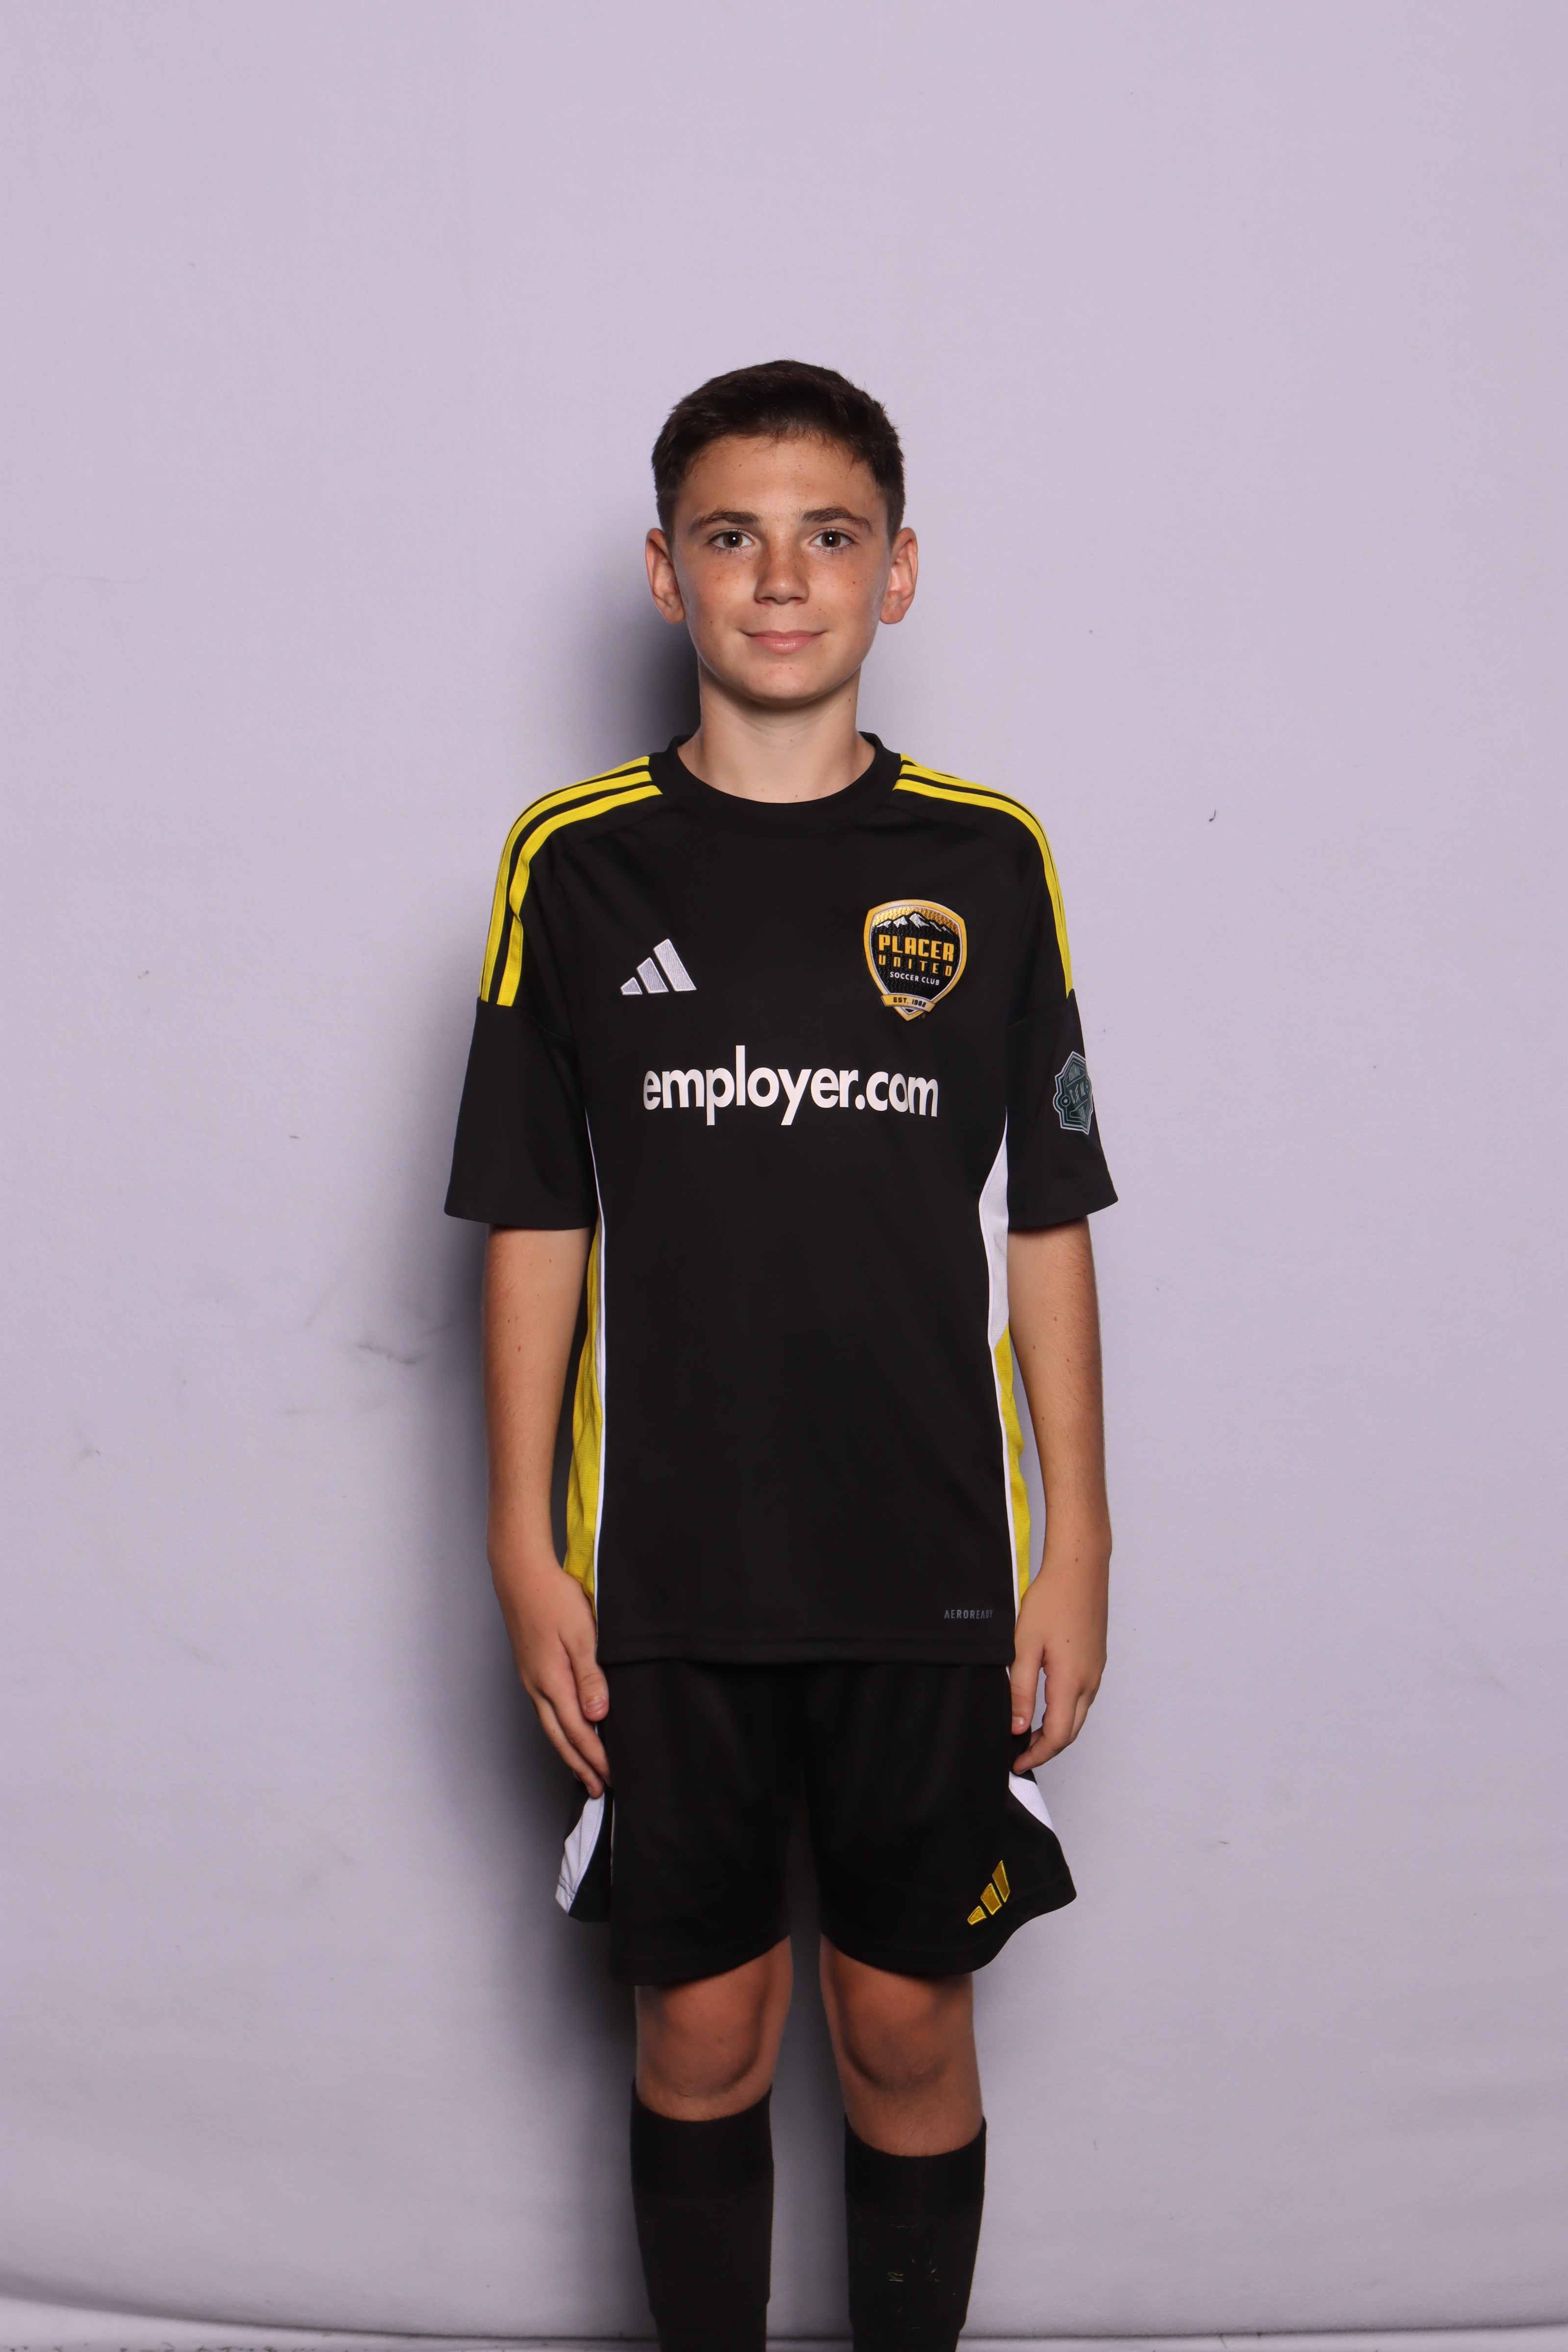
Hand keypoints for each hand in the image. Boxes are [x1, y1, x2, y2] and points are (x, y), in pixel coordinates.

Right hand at [492, 1550, 610, 1795]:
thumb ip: (591, 1676)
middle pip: (560, 1738)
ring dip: (568, 1752)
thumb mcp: (581, 1634)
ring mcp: (530, 1680)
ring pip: (550, 1727)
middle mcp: (537, 1687)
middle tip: (598, 1789)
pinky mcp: (530, 1670)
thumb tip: (597, 1717)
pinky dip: (559, 1731)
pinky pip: (546, 1712)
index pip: (578, 1731)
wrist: (520, 1575)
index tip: (612, 1776)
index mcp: (552, 1681)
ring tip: (583, 1771)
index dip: (596, 1756)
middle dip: (580, 1766)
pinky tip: (567, 1731)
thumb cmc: (554, 1599)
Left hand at [1008, 1533, 1107, 1771]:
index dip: (1037, 1754)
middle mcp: (1090, 1680)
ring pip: (1079, 1715)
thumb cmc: (1052, 1601)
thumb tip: (1018, 1727)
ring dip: (1057, 1730)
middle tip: (1020, 1753)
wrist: (1080, 1569)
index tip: (1016, 1761)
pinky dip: (1065, 1710)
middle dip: (1046, 1748)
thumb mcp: (1024, 1646)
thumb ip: (1021, 1691)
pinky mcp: (1096, 1659)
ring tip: (1028, 1732)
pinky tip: (1046, 1704)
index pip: (1058, 1736)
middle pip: (1072, 1731)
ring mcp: (1096, 1670)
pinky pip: (1083, 1697)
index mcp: (1071, 1681)